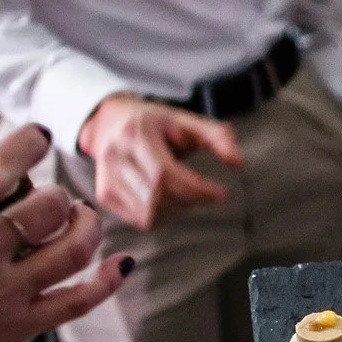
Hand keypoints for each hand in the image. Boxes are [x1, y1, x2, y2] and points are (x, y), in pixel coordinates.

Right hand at [0, 125, 129, 341]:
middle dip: (53, 194)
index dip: (25, 145)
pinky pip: (78, 302)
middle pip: (46, 207)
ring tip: (80, 218)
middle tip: (45, 198)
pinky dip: (106, 280)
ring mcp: (2, 295)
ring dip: (86, 224)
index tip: (37, 136)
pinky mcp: (18, 329)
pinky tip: (118, 263)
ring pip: (73, 248)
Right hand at [79, 93, 242, 230]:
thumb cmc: (157, 124)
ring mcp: (106, 178)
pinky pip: (141, 220)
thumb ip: (217, 136)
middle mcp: (115, 156)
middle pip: (158, 197)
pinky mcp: (104, 195)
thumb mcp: (187, 121)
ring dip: (178, 210)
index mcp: (136, 134)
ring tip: (186, 193)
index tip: (221, 194)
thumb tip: (237, 162)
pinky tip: (168, 199)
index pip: (164, 174)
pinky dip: (163, 216)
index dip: (197, 189)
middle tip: (206, 194)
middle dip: (191, 200)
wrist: (111, 122)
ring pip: (149, 215)